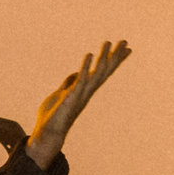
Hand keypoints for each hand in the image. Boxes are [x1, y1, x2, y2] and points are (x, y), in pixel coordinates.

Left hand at [23, 38, 130, 167]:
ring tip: (109, 42)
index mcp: (85, 89)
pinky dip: (85, 67)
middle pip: (104, 71)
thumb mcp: (61, 93)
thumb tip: (76, 73)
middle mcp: (87, 91)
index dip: (114, 60)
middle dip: (115, 56)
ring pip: (96, 74)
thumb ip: (69, 83)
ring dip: (103, 57)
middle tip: (125, 42)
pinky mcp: (71, 97)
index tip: (126, 48)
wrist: (47, 133)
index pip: (102, 71)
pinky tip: (89, 54)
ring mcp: (81, 94)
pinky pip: (80, 80)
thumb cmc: (54, 116)